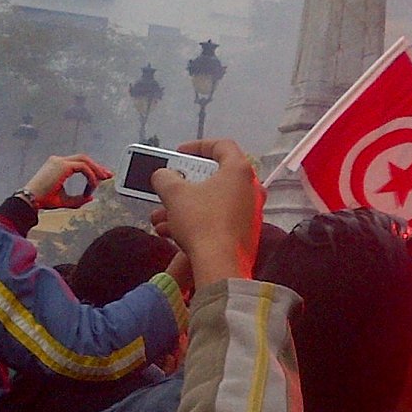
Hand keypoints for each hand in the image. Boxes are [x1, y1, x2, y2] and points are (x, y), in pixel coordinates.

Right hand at [25, 154, 111, 209]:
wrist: (30, 200)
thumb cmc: (43, 200)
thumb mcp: (64, 200)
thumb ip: (78, 199)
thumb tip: (92, 197)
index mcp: (57, 166)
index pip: (79, 163)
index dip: (92, 169)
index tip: (102, 177)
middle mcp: (58, 161)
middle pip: (84, 158)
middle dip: (97, 166)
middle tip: (108, 175)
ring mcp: (60, 161)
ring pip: (85, 160)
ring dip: (96, 170)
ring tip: (103, 179)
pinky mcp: (62, 165)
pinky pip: (84, 168)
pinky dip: (90, 177)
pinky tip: (91, 187)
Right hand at [150, 140, 261, 288]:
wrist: (220, 265)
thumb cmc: (201, 221)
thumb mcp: (174, 194)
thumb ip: (165, 177)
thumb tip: (163, 175)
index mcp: (239, 171)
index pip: (222, 146)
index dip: (198, 146)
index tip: (180, 154)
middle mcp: (251, 189)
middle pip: (215, 177)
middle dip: (185, 184)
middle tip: (170, 187)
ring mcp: (250, 213)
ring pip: (212, 202)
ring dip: (184, 207)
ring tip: (160, 218)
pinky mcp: (245, 233)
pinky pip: (218, 219)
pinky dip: (197, 221)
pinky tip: (172, 233)